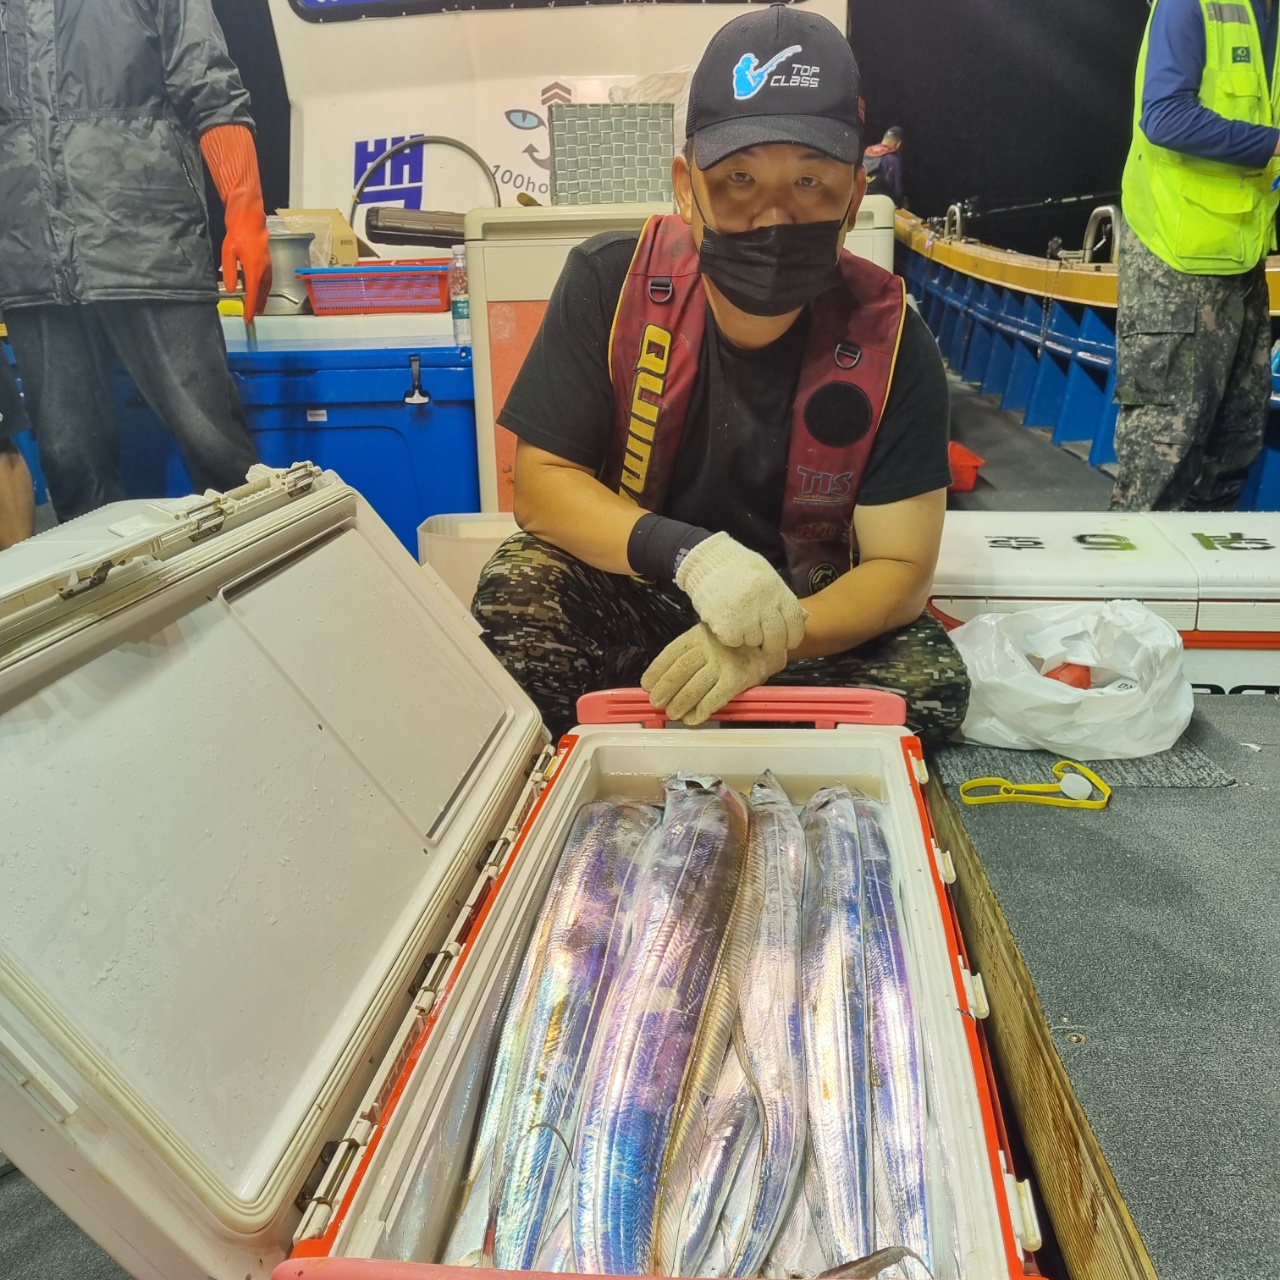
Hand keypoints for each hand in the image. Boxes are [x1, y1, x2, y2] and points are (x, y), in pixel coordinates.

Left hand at [221, 201, 271, 319]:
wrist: (250, 218)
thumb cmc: (237, 233)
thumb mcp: (228, 252)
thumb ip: (230, 272)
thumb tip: (232, 289)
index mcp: (254, 268)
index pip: (253, 293)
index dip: (251, 308)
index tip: (248, 318)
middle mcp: (264, 270)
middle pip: (262, 293)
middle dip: (257, 306)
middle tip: (252, 317)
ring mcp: (268, 266)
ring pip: (266, 288)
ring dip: (263, 299)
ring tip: (258, 309)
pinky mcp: (268, 262)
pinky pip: (268, 281)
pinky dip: (265, 290)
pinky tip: (261, 292)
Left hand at [642, 623, 784, 725]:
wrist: (772, 639)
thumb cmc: (737, 642)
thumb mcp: (711, 636)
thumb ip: (693, 651)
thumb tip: (666, 677)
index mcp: (698, 635)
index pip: (671, 654)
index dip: (656, 671)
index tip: (647, 685)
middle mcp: (708, 648)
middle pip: (679, 672)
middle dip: (665, 690)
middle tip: (657, 703)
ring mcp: (723, 664)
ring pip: (694, 688)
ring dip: (680, 704)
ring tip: (673, 713)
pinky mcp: (737, 679)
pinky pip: (714, 699)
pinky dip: (701, 711)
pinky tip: (693, 718)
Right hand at [675, 531, 806, 656]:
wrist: (708, 561)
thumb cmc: (739, 568)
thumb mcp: (768, 578)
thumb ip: (780, 599)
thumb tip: (793, 621)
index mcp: (780, 594)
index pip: (795, 625)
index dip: (792, 638)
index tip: (786, 641)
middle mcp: (767, 608)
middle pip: (776, 640)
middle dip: (770, 644)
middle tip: (762, 641)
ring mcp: (747, 619)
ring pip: (754, 641)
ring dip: (748, 637)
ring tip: (739, 622)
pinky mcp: (728, 627)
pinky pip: (734, 641)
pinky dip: (730, 636)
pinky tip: (726, 621)